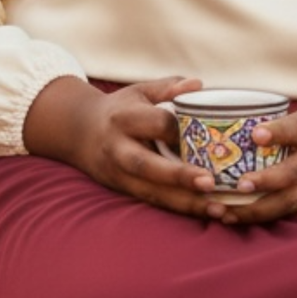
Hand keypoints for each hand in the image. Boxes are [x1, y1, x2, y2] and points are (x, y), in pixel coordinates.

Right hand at [24, 74, 225, 216]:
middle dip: (178, 176)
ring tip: (217, 208)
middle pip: (147, 165)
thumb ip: (169, 87)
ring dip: (185, 202)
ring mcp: (118, 173)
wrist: (79, 132)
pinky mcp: (123, 190)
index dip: (180, 129)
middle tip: (210, 182)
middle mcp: (118, 148)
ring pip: (151, 191)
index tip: (207, 135)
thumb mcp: (140, 91)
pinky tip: (206, 212)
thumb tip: (197, 85)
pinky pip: (153, 201)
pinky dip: (180, 208)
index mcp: (124, 118)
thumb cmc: (121, 109)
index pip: (156, 123)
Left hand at [205, 103, 296, 224]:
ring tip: (228, 214)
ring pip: (291, 202)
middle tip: (236, 187)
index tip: (255, 134)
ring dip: (258, 210)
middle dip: (263, 184)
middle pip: (293, 175)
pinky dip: (271, 216)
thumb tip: (245, 133)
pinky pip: (296, 210)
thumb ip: (286, 126)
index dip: (277, 132)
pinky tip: (246, 219)